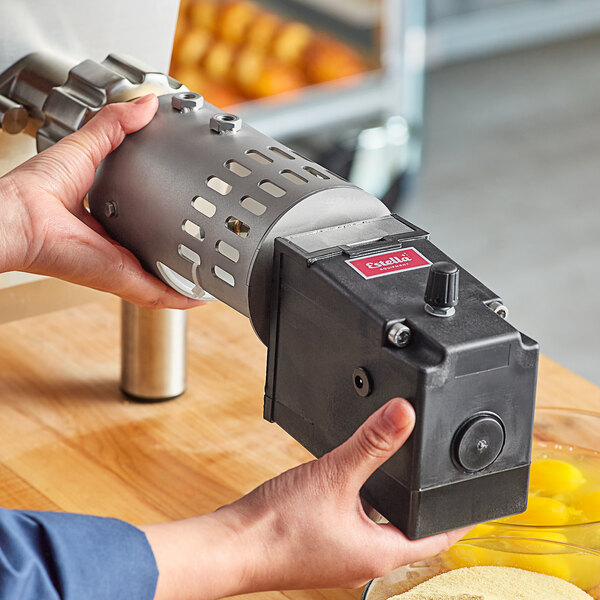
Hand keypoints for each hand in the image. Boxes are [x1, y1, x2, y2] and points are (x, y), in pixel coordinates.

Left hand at [0, 94, 200, 309]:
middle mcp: (113, 248)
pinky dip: (182, 297)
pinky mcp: (123, 279)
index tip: (186, 214)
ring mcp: (120, 267)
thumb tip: (144, 106)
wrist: (18, 218)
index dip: (164, 221)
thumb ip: (114, 126)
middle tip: (208, 248)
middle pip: (154, 257)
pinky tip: (202, 296)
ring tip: (213, 275)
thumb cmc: (36, 189)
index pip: (141, 225)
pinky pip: (159, 294)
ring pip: (161, 280)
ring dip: (186, 280)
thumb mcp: (85, 147)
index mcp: (103, 221)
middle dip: (180, 255)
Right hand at [142, 399, 468, 598]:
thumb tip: (403, 415)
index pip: (439, 537)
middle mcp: (364, 557)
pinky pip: (355, 521)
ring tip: (402, 473)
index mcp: (379, 552)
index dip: (460, 516)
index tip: (477, 500)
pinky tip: (352, 481)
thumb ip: (371, 443)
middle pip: (410, 530)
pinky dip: (363, 501)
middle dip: (426, 506)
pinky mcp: (323, 543)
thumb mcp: (334, 476)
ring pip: (380, 524)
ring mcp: (342, 552)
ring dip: (392, 502)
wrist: (233, 544)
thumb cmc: (277, 528)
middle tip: (441, 478)